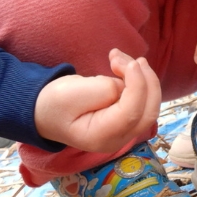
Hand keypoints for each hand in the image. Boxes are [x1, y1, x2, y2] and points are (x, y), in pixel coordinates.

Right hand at [34, 49, 160, 152]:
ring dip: (144, 77)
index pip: (132, 113)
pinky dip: (140, 80)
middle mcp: (118, 139)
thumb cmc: (55, 103)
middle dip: (147, 81)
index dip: (138, 85)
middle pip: (149, 111)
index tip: (131, 63)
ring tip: (121, 58)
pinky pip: (144, 100)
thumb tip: (126, 84)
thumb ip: (102, 90)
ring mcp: (126, 131)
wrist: (46, 111)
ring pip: (150, 104)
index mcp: (101, 137)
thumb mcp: (71, 93)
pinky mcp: (129, 119)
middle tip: (133, 60)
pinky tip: (124, 65)